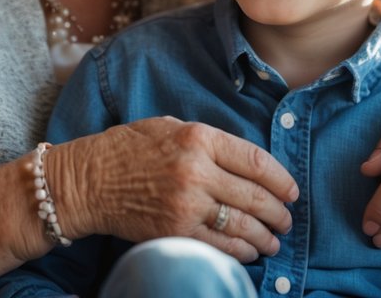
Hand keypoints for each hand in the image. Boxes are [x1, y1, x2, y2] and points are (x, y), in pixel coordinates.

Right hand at [51, 117, 298, 262]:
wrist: (89, 180)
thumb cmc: (130, 148)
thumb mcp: (172, 127)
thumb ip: (210, 142)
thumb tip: (248, 164)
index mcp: (199, 139)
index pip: (256, 161)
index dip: (282, 180)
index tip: (291, 191)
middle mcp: (196, 171)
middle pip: (255, 196)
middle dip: (278, 212)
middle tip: (287, 219)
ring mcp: (186, 205)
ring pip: (242, 226)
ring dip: (265, 236)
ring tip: (274, 240)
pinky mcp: (175, 232)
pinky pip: (219, 247)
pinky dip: (240, 252)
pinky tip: (250, 252)